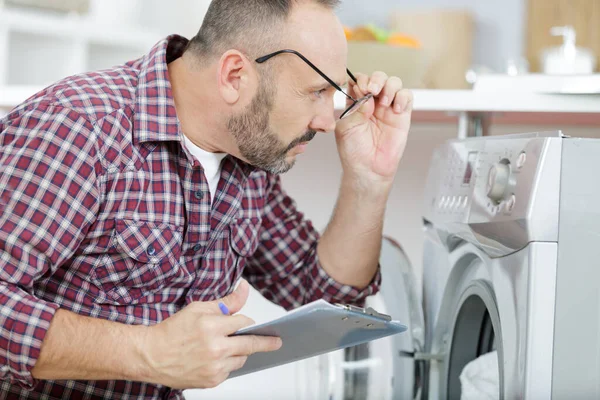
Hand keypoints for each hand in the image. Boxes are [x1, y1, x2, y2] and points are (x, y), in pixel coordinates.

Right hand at [139, 280, 281, 388]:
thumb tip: (244, 288)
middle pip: (250, 344)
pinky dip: (228, 363)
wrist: (151, 355)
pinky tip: (215, 357)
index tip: (250, 323)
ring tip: (226, 346)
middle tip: (277, 341)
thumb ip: (226, 302)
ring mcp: (214, 366)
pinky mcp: (212, 380)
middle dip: (265, 342)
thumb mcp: (199, 308)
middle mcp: (215, 348)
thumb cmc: (173, 331)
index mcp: (212, 326)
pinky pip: (230, 370)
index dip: (245, 321)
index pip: (244, 322)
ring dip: (240, 352)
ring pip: (242, 358)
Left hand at [335, 71, 412, 186]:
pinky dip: (402, 98)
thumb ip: (356, 109)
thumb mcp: (346, 128)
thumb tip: (368, 96)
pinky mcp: (402, 115)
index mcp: (356, 102)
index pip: (359, 80)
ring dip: (389, 86)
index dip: (360, 80)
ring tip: (384, 102)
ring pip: (393, 83)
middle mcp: (372, 102)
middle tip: (372, 90)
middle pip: (378, 77)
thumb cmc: (354, 150)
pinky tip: (395, 109)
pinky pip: (407, 96)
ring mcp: (388, 108)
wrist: (369, 168)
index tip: (360, 90)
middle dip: (376, 79)